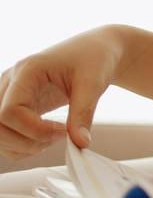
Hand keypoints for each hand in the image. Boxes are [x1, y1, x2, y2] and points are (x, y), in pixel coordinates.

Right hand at [0, 26, 122, 158]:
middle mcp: (11, 81)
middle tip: (59, 137)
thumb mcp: (94, 83)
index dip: (33, 130)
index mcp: (28, 70)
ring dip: (22, 146)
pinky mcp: (15, 105)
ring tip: (54, 138)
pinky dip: (21, 145)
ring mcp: (10, 94)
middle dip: (26, 141)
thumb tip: (80, 142)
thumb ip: (84, 113)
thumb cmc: (94, 59)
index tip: (63, 132)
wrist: (97, 51)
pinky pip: (5, 133)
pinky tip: (45, 139)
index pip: (9, 111)